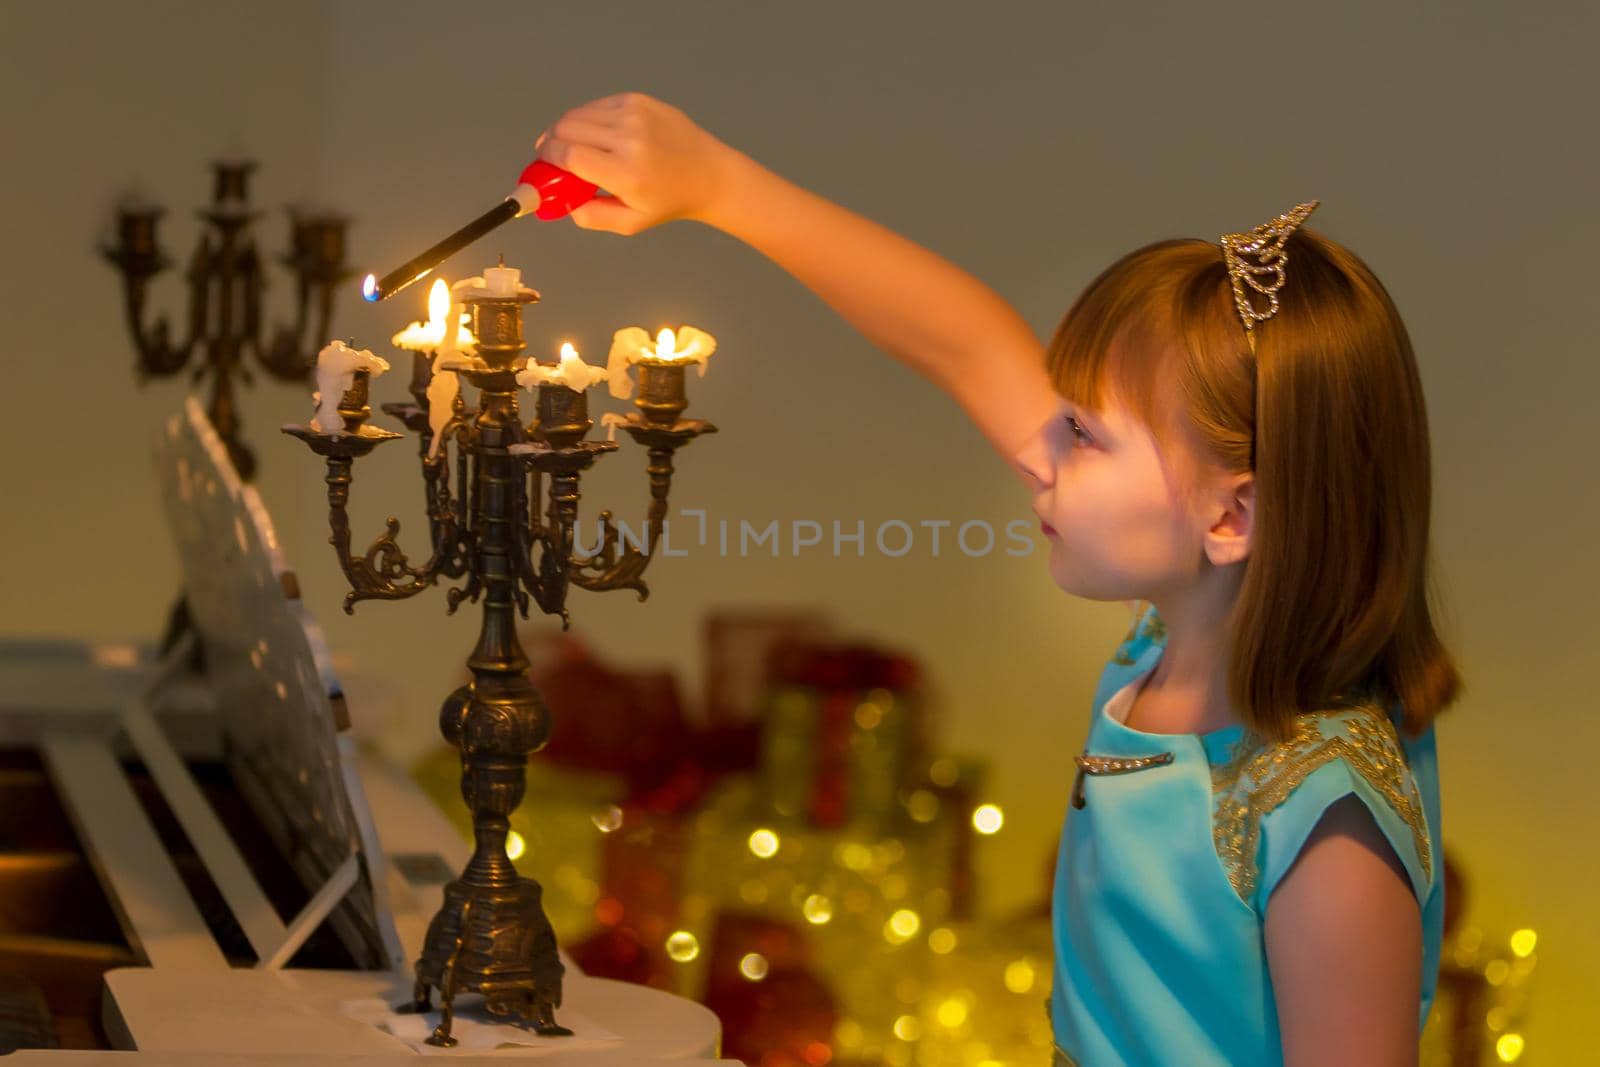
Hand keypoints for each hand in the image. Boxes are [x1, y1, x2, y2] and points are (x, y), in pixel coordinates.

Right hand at [533, 92, 734, 235]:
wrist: (709, 174)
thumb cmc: (668, 201)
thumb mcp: (630, 222)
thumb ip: (591, 216)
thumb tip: (560, 200)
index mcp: (626, 173)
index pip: (568, 155)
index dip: (547, 158)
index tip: (543, 165)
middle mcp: (629, 139)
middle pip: (565, 129)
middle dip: (551, 143)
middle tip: (553, 158)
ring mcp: (634, 114)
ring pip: (577, 114)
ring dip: (566, 130)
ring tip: (573, 147)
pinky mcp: (638, 100)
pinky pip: (595, 105)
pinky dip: (587, 119)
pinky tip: (595, 134)